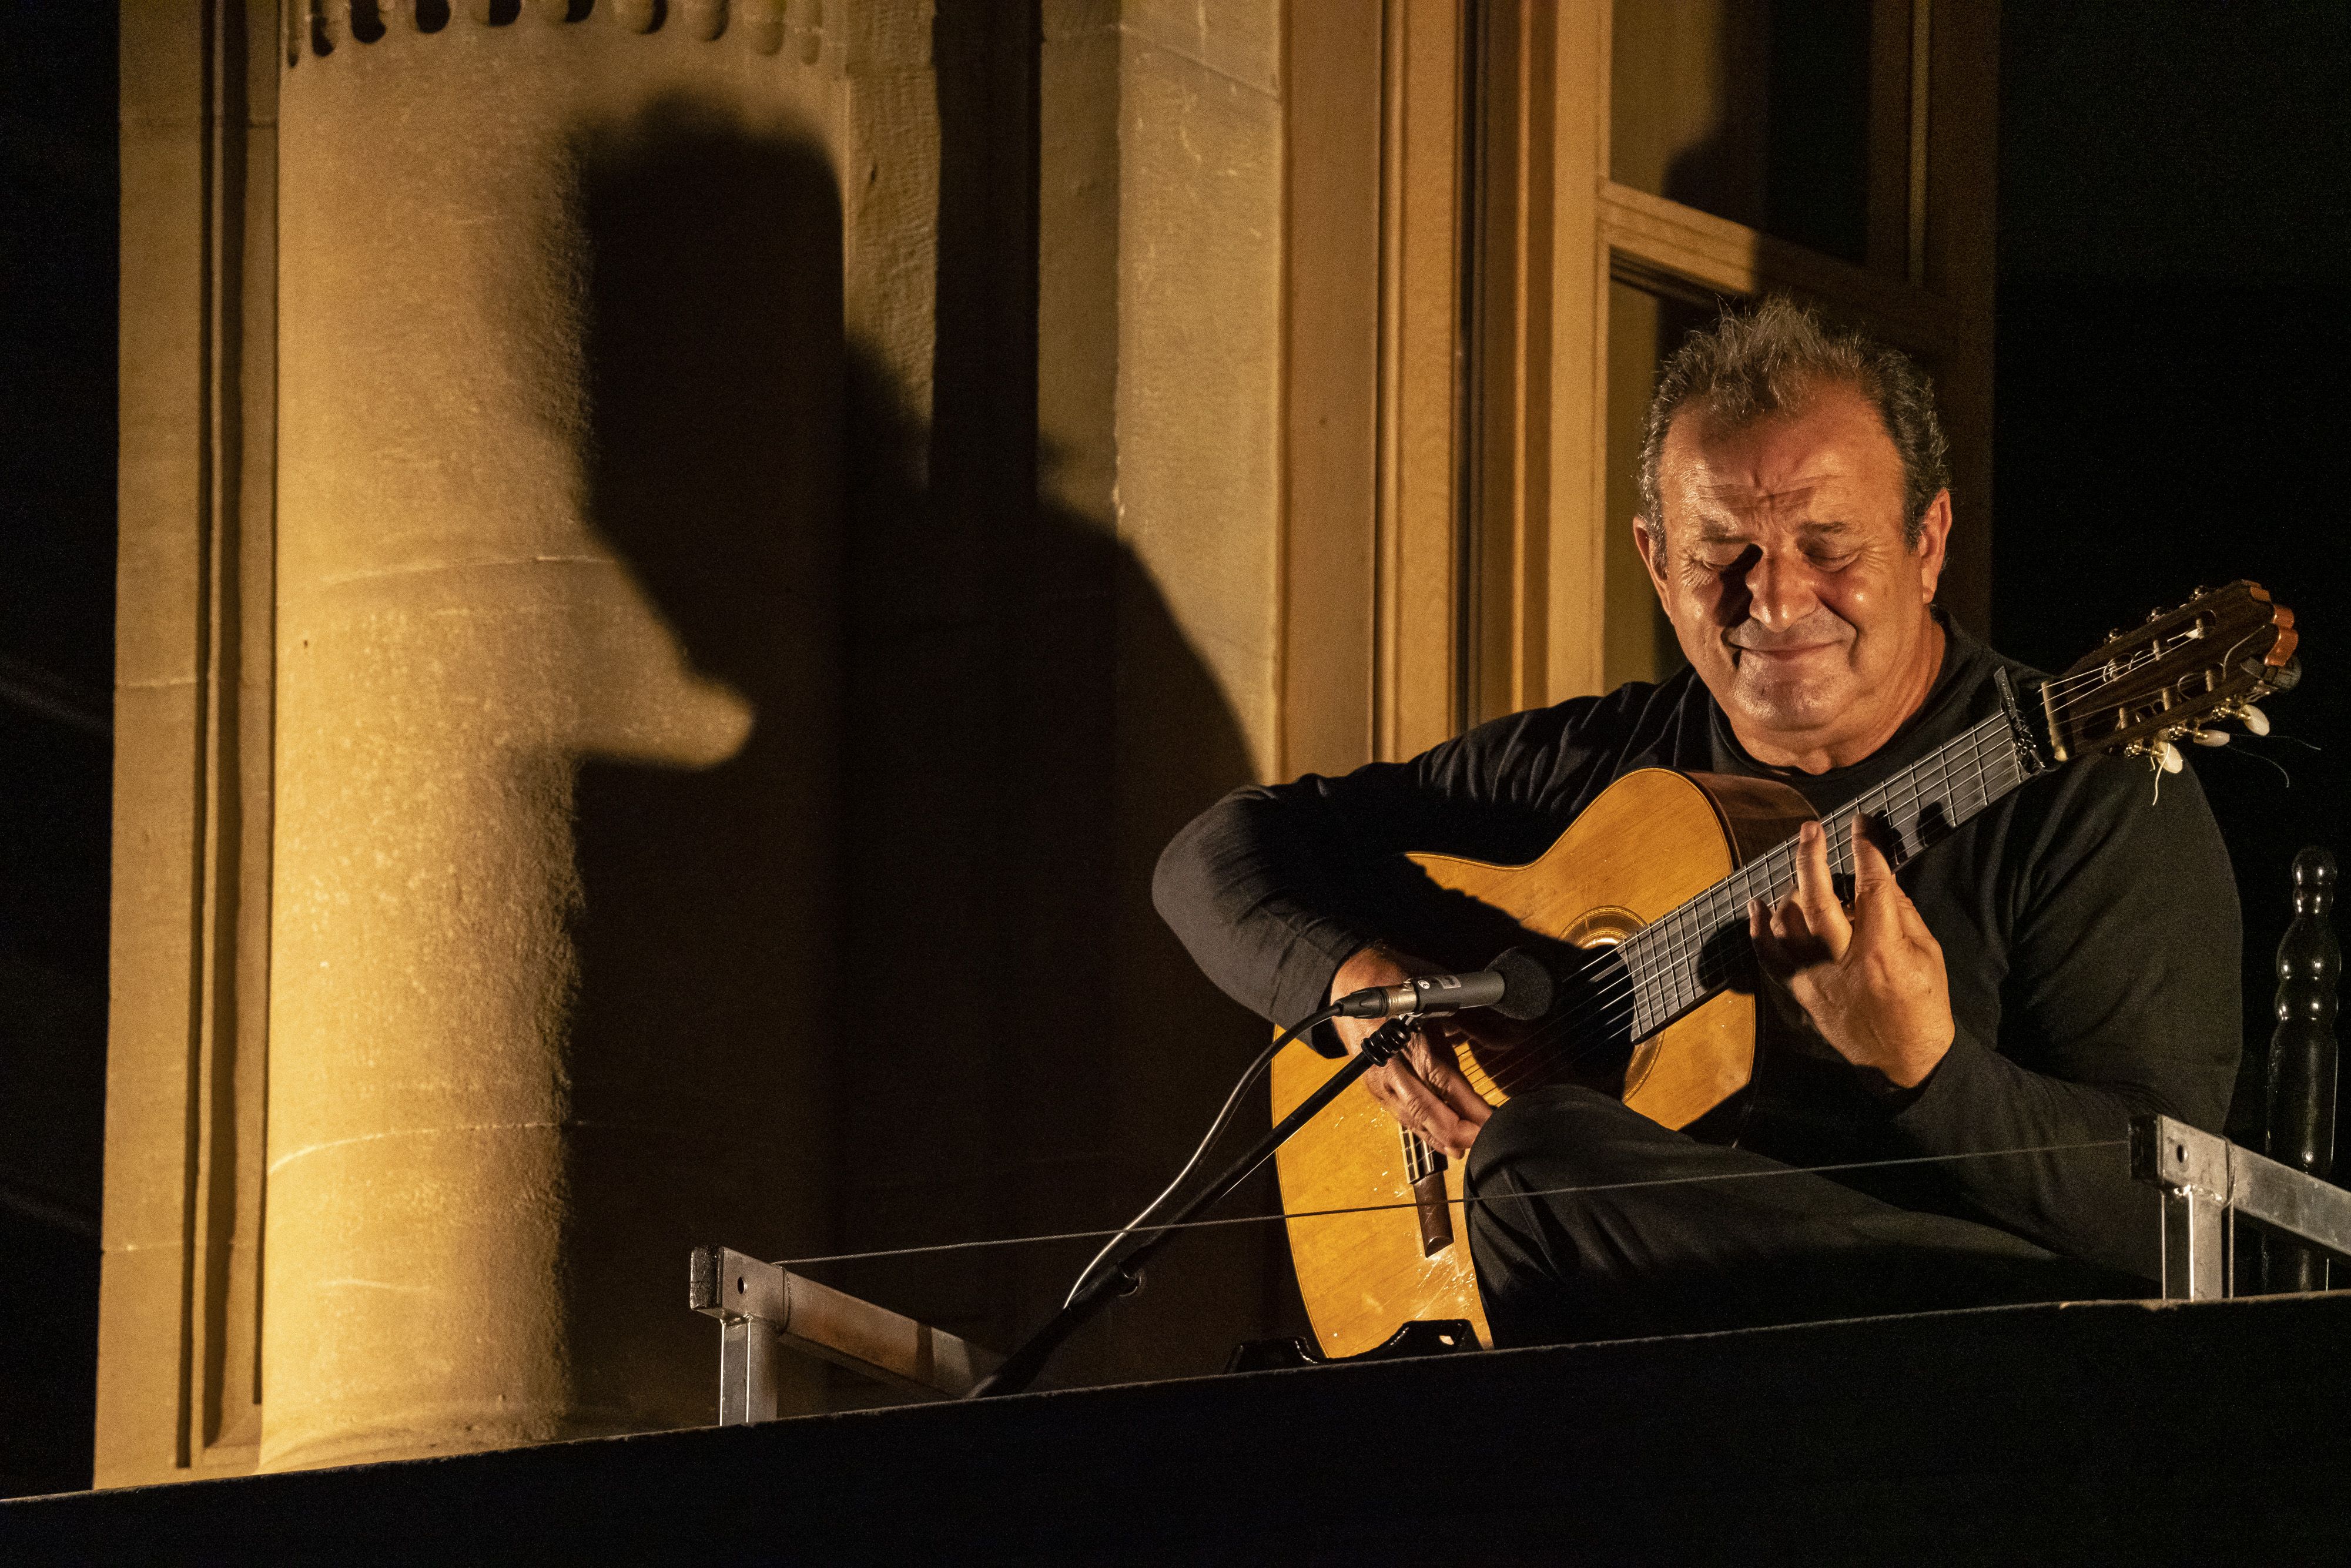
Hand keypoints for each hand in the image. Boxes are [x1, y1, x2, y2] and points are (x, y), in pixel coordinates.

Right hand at [1329, 946, 1494, 1157]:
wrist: (1350, 981)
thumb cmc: (1395, 981)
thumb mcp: (1438, 991)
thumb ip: (1476, 1020)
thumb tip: (1511, 1038)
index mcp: (1406, 1034)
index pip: (1441, 1077)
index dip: (1469, 1104)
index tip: (1494, 1118)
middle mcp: (1389, 1060)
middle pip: (1424, 1106)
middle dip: (1457, 1130)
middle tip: (1486, 1141)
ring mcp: (1379, 1078)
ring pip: (1411, 1117)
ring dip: (1442, 1137)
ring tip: (1471, 1148)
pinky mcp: (1374, 1088)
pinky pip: (1401, 1117)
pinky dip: (1425, 1132)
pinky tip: (1445, 1143)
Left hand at [1747, 816, 1954, 1089]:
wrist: (1904, 1060)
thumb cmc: (1923, 1005)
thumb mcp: (1928, 955)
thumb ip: (1903, 914)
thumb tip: (1881, 876)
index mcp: (1882, 950)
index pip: (1871, 886)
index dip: (1866, 849)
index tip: (1861, 823)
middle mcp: (1842, 961)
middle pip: (1817, 898)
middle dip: (1811, 857)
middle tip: (1810, 828)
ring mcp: (1815, 978)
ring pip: (1788, 922)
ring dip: (1791, 890)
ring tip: (1802, 874)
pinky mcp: (1800, 993)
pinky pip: (1769, 956)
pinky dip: (1759, 928)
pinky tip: (1758, 904)